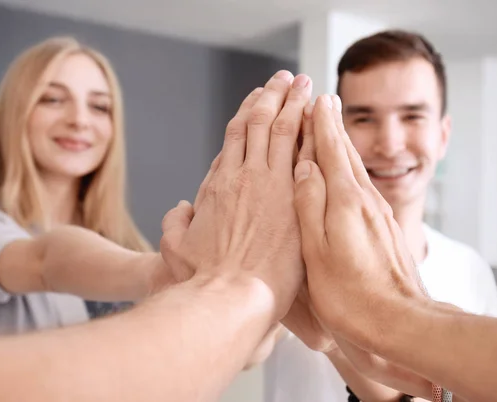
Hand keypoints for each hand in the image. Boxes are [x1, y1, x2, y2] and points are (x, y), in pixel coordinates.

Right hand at [160, 70, 312, 319]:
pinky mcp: (297, 201)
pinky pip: (306, 155)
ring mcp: (273, 186)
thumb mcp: (175, 251)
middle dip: (273, 97)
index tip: (256, 99)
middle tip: (285, 79)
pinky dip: (312, 133)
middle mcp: (246, 177)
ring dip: (294, 104)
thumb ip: (175, 225)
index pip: (235, 137)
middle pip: (260, 124)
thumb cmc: (203, 281)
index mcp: (219, 184)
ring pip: (284, 131)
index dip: (246, 113)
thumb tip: (180, 209)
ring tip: (303, 85)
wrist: (231, 299)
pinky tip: (321, 119)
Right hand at [293, 94, 425, 347]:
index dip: (320, 124)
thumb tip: (303, 168)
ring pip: (357, 168)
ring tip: (332, 127)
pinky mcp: (384, 228)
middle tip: (323, 101)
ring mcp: (378, 214)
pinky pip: (363, 187)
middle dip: (332, 126)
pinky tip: (347, 174)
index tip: (315, 100)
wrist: (399, 322)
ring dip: (343, 144)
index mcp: (346, 202)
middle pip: (346, 153)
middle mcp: (366, 200)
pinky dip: (351, 169)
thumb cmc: (351, 295)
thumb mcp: (317, 251)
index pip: (331, 151)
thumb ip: (309, 205)